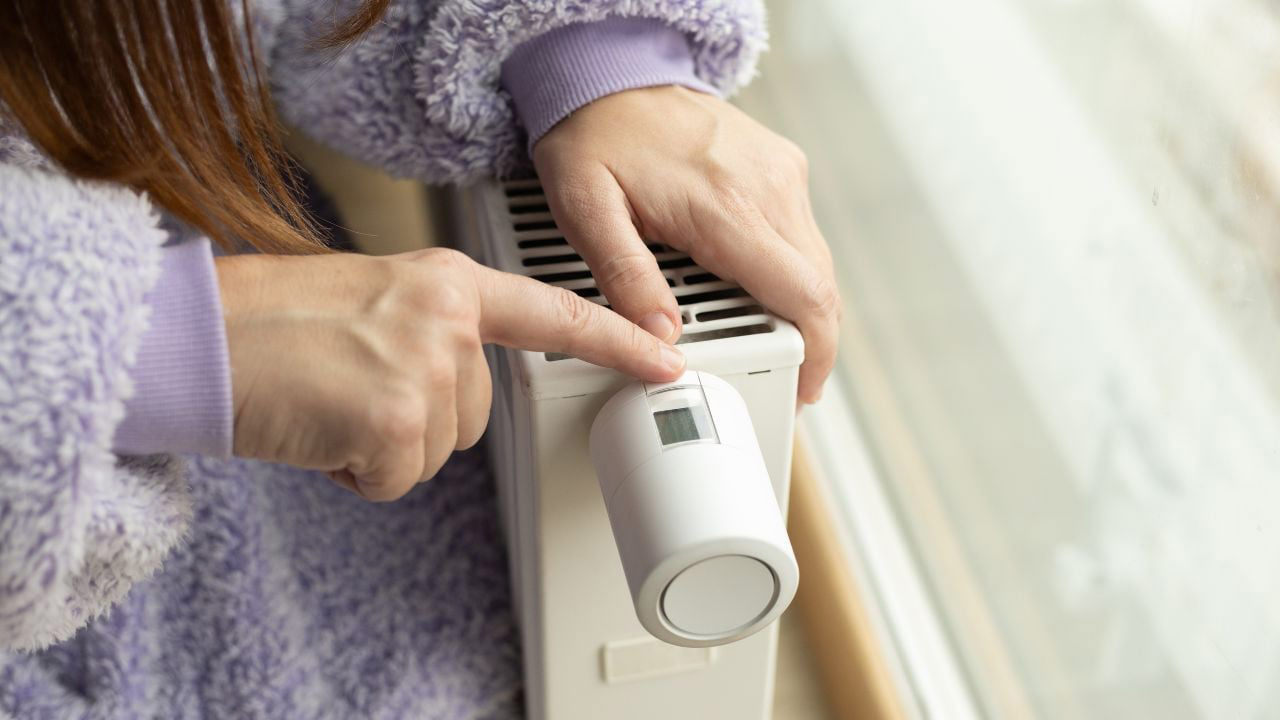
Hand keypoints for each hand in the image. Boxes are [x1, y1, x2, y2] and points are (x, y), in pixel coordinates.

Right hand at [216, 248, 684, 500]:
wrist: (200, 337)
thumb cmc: (273, 320)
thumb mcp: (375, 299)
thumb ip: (433, 332)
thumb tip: (454, 387)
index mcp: (449, 284)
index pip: (554, 313)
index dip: (616, 340)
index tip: (668, 359)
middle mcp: (449, 322)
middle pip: (477, 415)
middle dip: (419, 420)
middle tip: (352, 387)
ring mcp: (427, 371)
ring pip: (435, 452)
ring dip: (383, 445)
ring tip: (329, 401)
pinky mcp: (396, 421)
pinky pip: (395, 478)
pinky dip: (353, 471)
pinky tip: (318, 427)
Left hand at [534, 85, 839, 403]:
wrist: (612, 75)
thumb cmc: (595, 139)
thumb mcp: (588, 211)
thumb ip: (626, 278)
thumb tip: (661, 339)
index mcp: (727, 207)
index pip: (803, 294)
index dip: (815, 353)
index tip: (805, 388)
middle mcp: (769, 188)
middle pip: (820, 285)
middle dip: (812, 340)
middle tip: (788, 380)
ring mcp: (781, 173)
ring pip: (816, 261)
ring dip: (802, 307)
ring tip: (772, 342)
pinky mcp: (781, 166)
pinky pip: (801, 233)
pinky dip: (792, 271)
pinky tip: (760, 290)